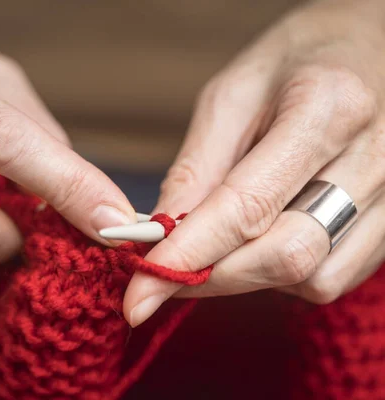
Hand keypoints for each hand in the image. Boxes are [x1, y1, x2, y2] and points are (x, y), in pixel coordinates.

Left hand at [124, 0, 384, 325]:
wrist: (371, 45)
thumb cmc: (298, 59)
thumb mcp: (232, 94)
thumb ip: (198, 167)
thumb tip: (161, 234)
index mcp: (328, 108)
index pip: (249, 206)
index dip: (188, 257)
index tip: (139, 295)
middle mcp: (375, 158)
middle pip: (287, 254)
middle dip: (213, 277)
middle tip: (163, 275)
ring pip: (314, 277)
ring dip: (249, 275)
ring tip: (216, 244)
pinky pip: (333, 275)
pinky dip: (283, 272)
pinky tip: (260, 239)